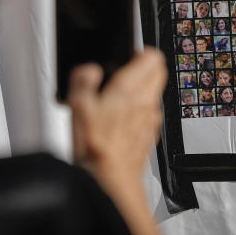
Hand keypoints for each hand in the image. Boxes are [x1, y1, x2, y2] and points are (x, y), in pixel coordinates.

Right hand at [68, 50, 180, 234]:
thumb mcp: (77, 106)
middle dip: (144, 68)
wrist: (111, 183)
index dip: (140, 50)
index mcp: (130, 89)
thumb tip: (90, 69)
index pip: (153, 56)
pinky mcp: (149, 135)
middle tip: (123, 72)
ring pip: (154, 93)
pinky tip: (119, 121)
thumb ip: (83, 79)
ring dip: (140, 90)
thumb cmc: (96, 149)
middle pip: (158, 72)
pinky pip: (148, 114)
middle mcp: (147, 102)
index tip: (127, 54)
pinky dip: (138, 111)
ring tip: (116, 98)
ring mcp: (151, 120)